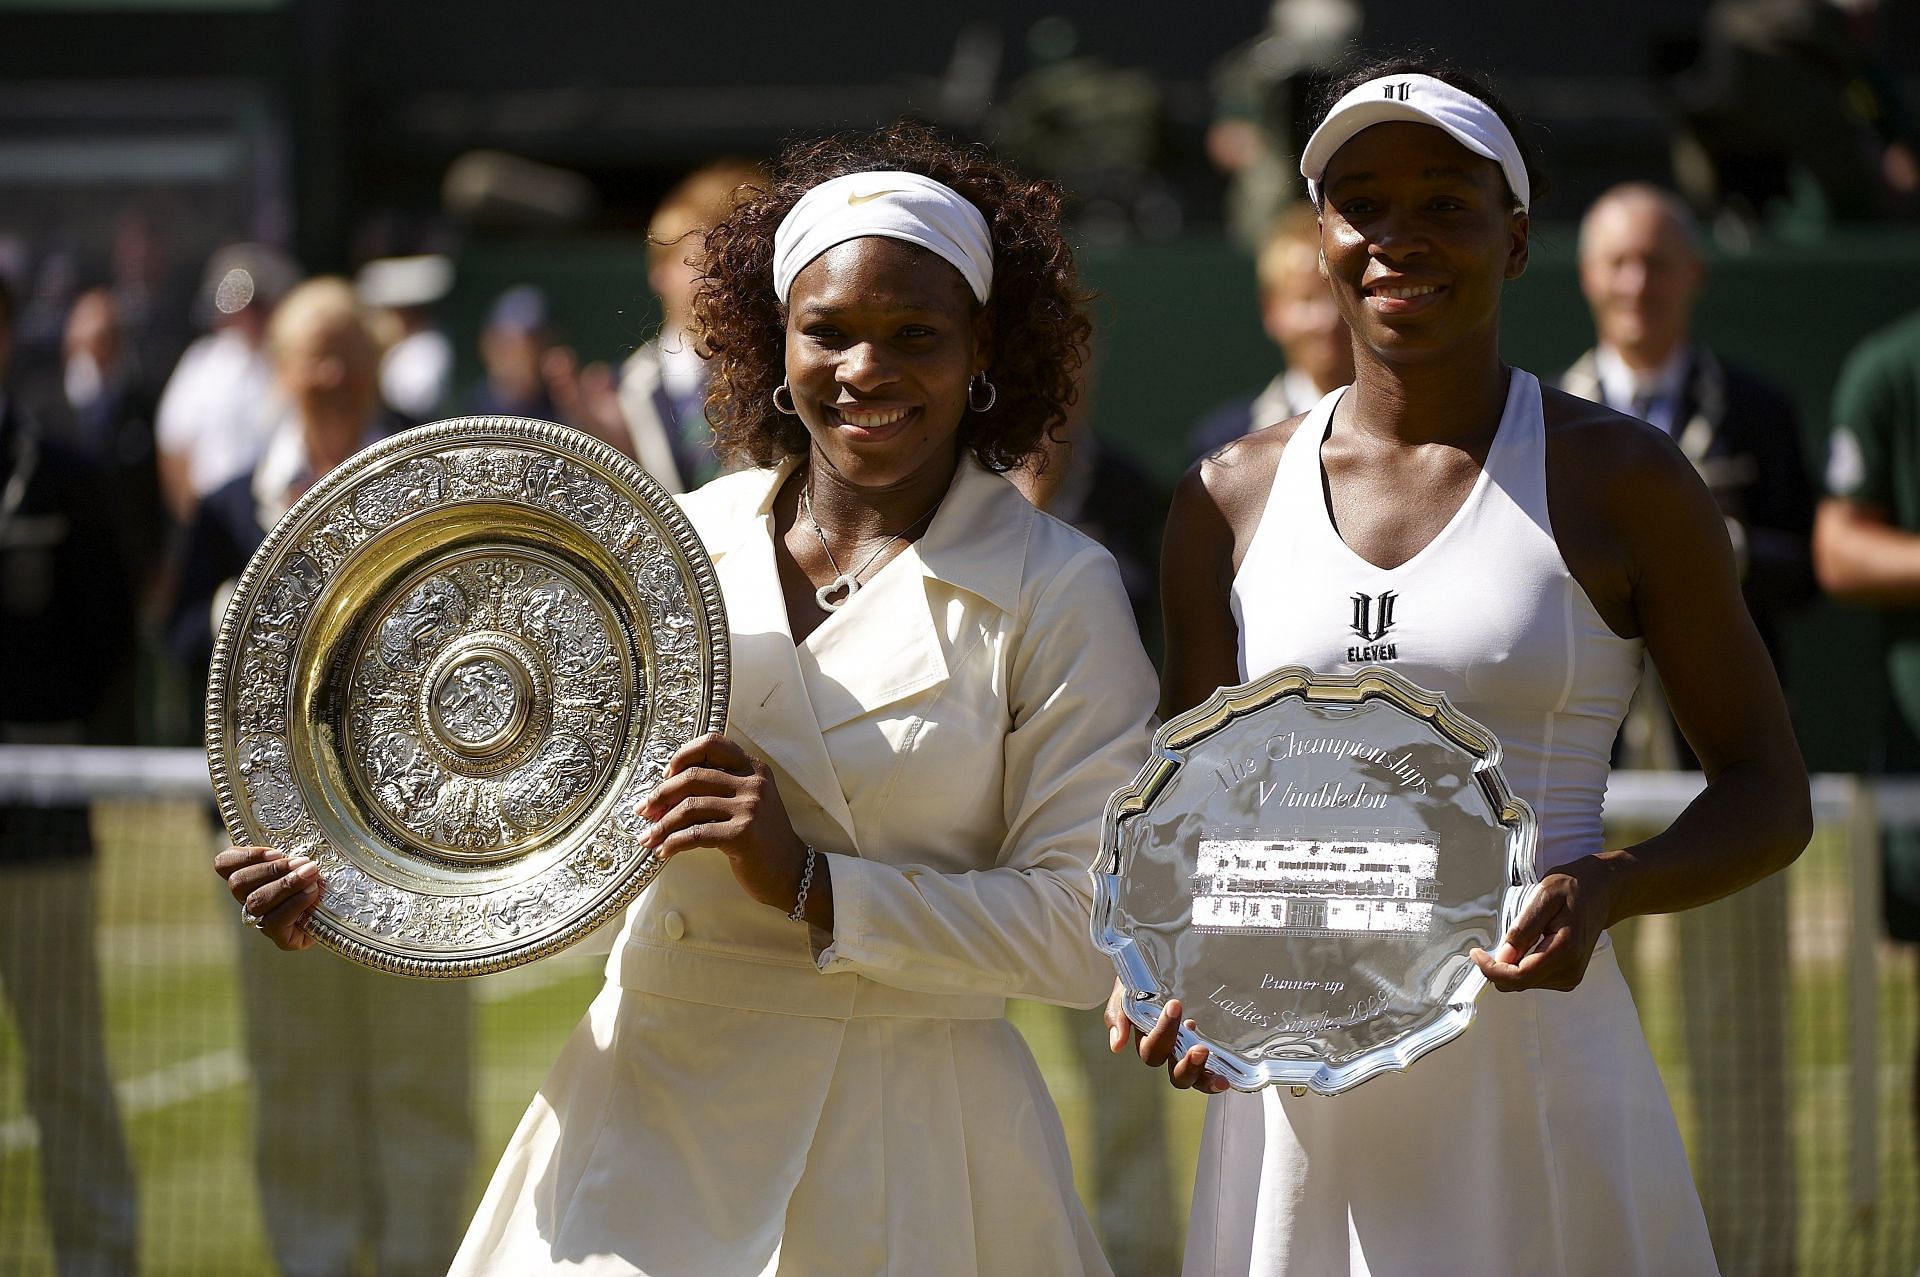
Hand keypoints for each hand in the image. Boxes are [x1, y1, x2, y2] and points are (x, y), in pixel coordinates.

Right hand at [214, 846, 321, 951]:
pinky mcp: (280, 939)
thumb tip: (300, 853)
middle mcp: (249, 900)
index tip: (276, 852)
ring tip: (311, 874)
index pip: (224, 864)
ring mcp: (263, 921)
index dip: (245, 856)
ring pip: (255, 902)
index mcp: (250, 876)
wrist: (344, 913)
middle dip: (273, 869)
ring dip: (285, 884)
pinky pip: (275, 922)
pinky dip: (296, 903)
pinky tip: (313, 892)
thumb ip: (293, 853)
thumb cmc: (322, 878)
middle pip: (238, 883)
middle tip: (303, 862)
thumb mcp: (305, 860)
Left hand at [639, 733, 818, 920]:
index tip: (666, 775)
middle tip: (644, 811)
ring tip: (648, 838)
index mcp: (753, 768)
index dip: (683, 756)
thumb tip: (666, 791)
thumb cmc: (762, 838)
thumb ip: (720, 788)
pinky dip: (673, 843)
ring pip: (689, 807)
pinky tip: (664, 851)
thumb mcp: (749, 802)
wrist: (790, 872)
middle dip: (661, 795)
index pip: (712, 744)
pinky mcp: (742, 834)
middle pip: (693, 776)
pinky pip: (695, 834)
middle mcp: (753, 783)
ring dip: (661, 825)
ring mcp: (749, 807)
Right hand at [1104, 980, 1229, 1093]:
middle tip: (1200, 1049)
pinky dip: (1223, 1072)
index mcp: (1148, 1041)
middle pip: (1176, 1075)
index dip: (1163, 1033)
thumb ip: (1118, 1016)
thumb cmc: (1139, 984)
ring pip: (1197, 1079)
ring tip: (1222, 1079)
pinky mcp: (1209, 1047)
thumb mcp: (1124, 994)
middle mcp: (1170, 1053)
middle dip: (1188, 1067)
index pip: (1152, 1049)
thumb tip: (1117, 1046)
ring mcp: (1189, 1052)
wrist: (1158, 969)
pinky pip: (1216, 1067)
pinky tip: (1231, 1071)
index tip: (1176, 1004)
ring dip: (1207, 1080)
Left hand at [1470, 854, 1619, 992]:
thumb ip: (1523, 929)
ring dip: (1510, 967)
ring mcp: (1571, 976)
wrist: (1601, 892)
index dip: (1491, 970)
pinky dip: (1521, 967)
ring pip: (1524, 983)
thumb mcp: (1544, 896)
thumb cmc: (1573, 888)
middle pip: (1519, 983)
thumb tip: (1503, 957)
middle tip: (1487, 946)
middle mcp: (1570, 970)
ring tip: (1517, 939)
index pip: (1519, 976)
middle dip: (1498, 968)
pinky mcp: (1569, 977)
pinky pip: (1534, 979)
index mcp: (1565, 950)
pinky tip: (1527, 946)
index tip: (1476, 953)